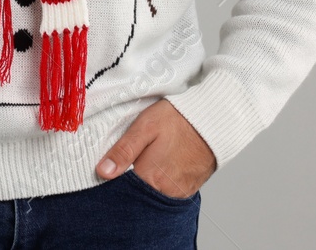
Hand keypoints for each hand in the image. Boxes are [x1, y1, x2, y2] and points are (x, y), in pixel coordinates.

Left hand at [96, 99, 216, 198]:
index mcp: (151, 177)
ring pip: (153, 195)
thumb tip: (103, 172)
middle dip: (128, 185)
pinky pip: (168, 193)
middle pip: (138, 196)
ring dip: (145, 184)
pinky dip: (159, 184)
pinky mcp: (189, 189)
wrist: (212, 121)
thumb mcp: (144, 128)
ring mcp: (180, 192)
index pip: (123, 191)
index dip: (113, 182)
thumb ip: (123, 152)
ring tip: (145, 163)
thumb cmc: (177, 120)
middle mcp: (166, 191)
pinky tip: (158, 168)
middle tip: (127, 165)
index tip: (107, 172)